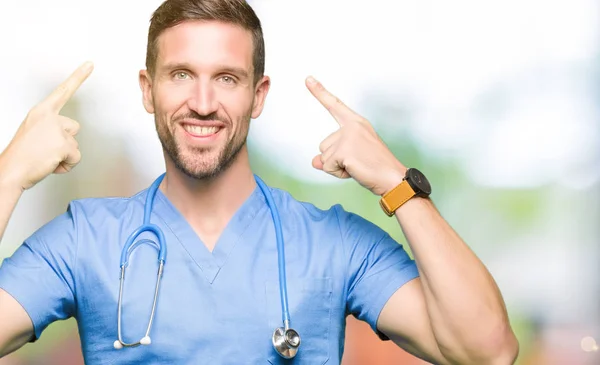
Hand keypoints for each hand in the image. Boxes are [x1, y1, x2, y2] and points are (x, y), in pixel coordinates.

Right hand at [0, 62, 93, 190]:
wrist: (11, 170)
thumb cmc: (22, 155)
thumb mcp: (35, 134)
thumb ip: (52, 129)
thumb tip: (67, 139)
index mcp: (41, 112)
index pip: (63, 91)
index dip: (78, 77)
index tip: (90, 64)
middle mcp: (49, 117)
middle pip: (74, 128)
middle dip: (65, 141)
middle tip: (44, 149)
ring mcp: (56, 130)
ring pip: (75, 145)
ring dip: (65, 155)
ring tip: (45, 158)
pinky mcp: (63, 145)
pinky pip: (76, 158)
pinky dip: (67, 165)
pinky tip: (51, 165)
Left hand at [306, 76, 405, 195]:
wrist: (392, 178)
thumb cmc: (376, 167)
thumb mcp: (351, 157)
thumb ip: (332, 155)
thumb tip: (314, 161)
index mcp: (357, 123)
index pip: (335, 105)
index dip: (319, 92)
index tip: (308, 79)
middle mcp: (352, 126)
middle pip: (324, 145)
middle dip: (335, 159)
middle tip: (358, 162)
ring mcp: (348, 137)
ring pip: (324, 157)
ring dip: (336, 167)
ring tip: (357, 166)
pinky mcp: (344, 150)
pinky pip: (327, 166)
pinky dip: (338, 173)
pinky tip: (354, 170)